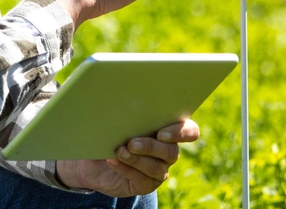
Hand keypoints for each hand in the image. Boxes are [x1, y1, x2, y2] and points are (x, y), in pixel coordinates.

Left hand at [56, 120, 199, 196]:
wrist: (95, 160)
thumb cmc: (110, 132)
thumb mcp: (116, 119)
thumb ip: (126, 111)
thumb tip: (123, 101)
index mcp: (169, 129)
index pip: (190, 131)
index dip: (181, 133)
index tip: (161, 133)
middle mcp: (168, 151)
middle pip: (172, 152)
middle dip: (151, 147)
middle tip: (132, 142)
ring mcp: (160, 170)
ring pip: (157, 168)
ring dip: (137, 159)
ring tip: (119, 152)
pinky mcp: (146, 185)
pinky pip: (143, 180)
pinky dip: (127, 170)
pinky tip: (113, 161)